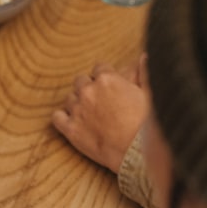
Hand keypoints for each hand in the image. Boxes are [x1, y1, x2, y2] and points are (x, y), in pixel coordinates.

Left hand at [52, 57, 148, 173]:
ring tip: (88, 114)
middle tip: (99, 101)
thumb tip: (146, 56)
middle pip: (81, 81)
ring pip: (69, 98)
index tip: (110, 87)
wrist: (135, 151)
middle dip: (89, 88)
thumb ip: (145, 72)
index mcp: (107, 79)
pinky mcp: (70, 129)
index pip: (99, 68)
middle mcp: (88, 91)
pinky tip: (70, 122)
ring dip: (77, 103)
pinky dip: (62, 118)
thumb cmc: (146, 123)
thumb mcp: (150, 93)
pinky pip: (56, 117)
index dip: (105, 78)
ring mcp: (77, 110)